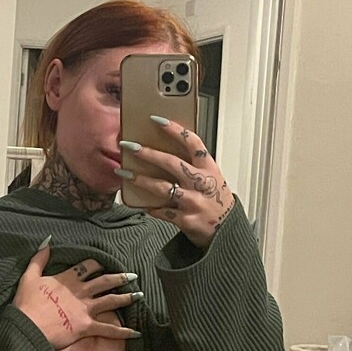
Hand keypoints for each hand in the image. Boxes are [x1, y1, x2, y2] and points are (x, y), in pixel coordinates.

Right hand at [12, 244, 142, 350]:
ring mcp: (85, 309)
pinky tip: (136, 333)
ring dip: (127, 298)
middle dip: (120, 278)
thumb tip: (47, 242)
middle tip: (132, 276)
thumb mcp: (29, 277)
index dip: (97, 264)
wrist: (28, 326)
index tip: (104, 264)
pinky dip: (123, 332)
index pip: (87, 267)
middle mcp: (81, 292)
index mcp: (68, 280)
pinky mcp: (87, 326)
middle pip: (105, 281)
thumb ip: (39, 259)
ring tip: (140, 296)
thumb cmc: (26, 304)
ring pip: (111, 301)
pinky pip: (109, 330)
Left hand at [118, 117, 235, 247]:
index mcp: (208, 168)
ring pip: (162, 187)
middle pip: (171, 163)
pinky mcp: (186, 219)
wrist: (227, 229)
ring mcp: (194, 202)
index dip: (174, 129)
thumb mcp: (212, 177)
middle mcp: (201, 183)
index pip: (192, 142)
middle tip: (129, 146)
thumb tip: (165, 151)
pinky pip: (162, 211)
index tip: (156, 120)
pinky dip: (151, 208)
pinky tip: (142, 204)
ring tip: (124, 173)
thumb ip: (193, 166)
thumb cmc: (216, 200)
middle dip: (148, 153)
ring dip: (140, 179)